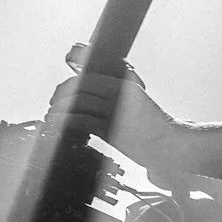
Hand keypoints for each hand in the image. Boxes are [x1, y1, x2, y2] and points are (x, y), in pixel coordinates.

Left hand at [49, 45, 179, 170]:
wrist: (170, 145)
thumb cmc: (150, 129)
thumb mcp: (133, 106)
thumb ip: (114, 100)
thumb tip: (89, 99)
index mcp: (123, 84)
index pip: (88, 76)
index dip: (69, 83)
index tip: (58, 93)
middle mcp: (118, 92)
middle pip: (80, 87)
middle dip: (60, 95)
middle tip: (52, 106)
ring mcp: (115, 109)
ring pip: (78, 101)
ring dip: (59, 109)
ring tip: (51, 118)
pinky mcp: (111, 127)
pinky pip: (82, 119)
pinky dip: (65, 121)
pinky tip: (58, 126)